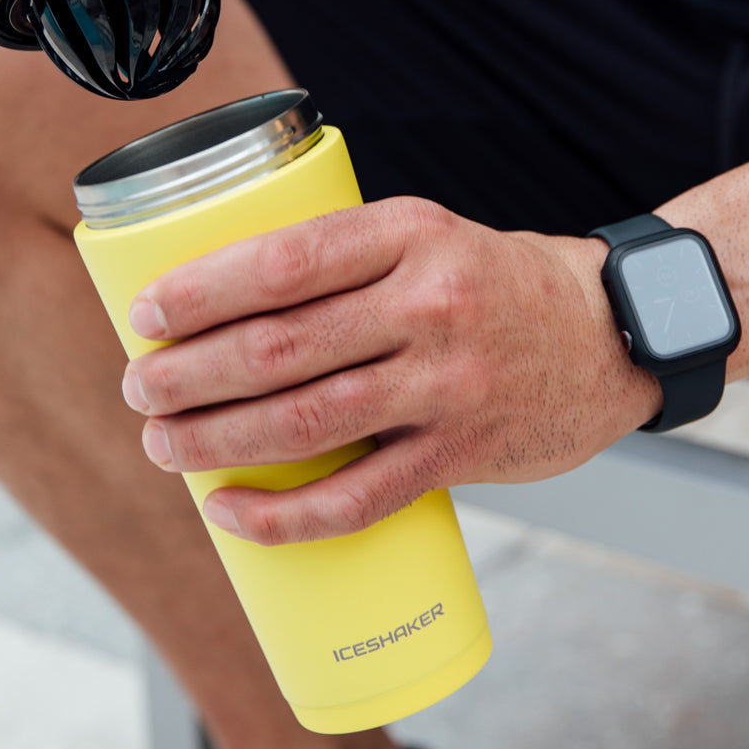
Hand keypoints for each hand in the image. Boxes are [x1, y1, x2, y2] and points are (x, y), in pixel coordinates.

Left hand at [120, 198, 662, 544]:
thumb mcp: (422, 236)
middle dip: (188, 376)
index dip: (200, 293)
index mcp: (408, 232)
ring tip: (162, 445)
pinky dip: (284, 515)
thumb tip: (214, 308)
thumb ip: (339, 262)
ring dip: (215, 442)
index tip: (144, 317)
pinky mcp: (463, 454)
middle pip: (280, 348)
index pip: (283, 262)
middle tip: (138, 389)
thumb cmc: (487, 281)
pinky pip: (359, 499)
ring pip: (307, 423)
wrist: (610, 333)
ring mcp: (448, 384)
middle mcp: (428, 304)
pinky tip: (229, 512)